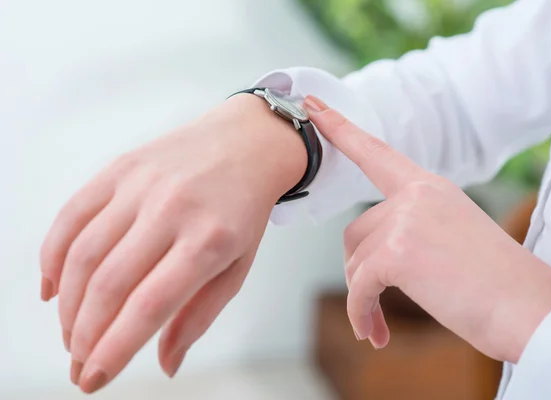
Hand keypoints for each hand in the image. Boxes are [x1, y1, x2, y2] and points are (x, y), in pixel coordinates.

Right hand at [40, 94, 306, 392]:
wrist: (246, 143)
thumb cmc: (243, 212)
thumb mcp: (237, 266)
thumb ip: (199, 316)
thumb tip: (165, 365)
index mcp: (210, 240)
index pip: (148, 307)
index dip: (113, 350)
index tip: (93, 380)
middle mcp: (173, 209)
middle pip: (109, 284)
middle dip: (84, 335)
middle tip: (78, 363)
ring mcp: (142, 184)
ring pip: (83, 253)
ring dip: (67, 305)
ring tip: (70, 333)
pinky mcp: (121, 167)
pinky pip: (72, 215)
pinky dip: (52, 257)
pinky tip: (52, 289)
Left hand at [304, 95, 550, 362]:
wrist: (529, 307)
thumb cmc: (494, 282)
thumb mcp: (451, 237)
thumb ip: (410, 229)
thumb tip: (366, 257)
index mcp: (430, 187)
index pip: (375, 152)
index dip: (339, 129)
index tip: (311, 106)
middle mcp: (416, 195)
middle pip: (356, 231)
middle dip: (360, 271)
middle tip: (372, 307)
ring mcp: (406, 219)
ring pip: (355, 261)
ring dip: (363, 297)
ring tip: (379, 325)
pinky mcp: (397, 251)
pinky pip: (358, 287)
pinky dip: (360, 313)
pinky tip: (374, 333)